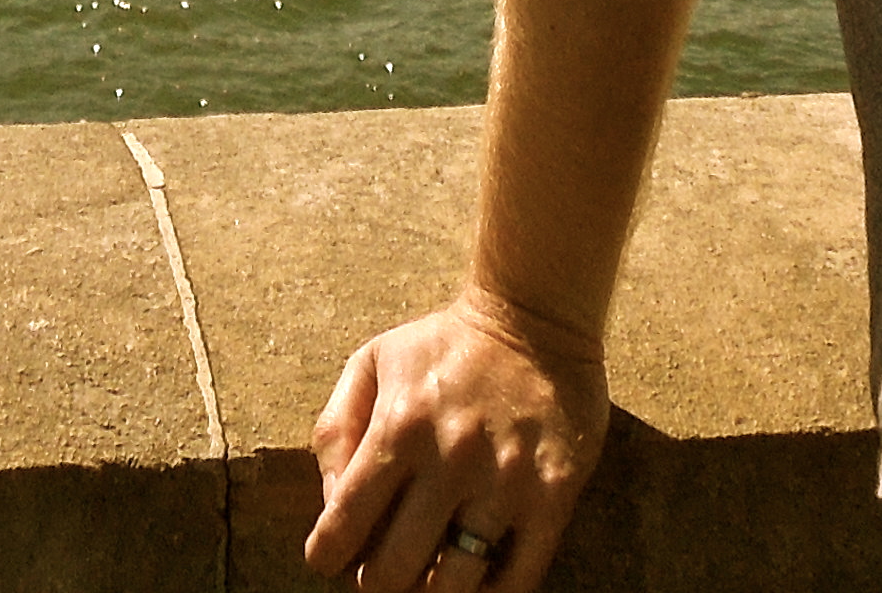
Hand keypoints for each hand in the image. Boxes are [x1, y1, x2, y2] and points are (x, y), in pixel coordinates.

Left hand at [304, 287, 609, 592]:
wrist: (536, 316)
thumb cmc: (444, 347)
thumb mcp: (371, 363)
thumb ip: (335, 430)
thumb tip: (330, 506)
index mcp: (398, 427)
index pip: (343, 524)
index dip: (328, 555)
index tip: (332, 557)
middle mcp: (450, 459)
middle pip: (395, 569)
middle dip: (377, 580)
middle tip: (384, 568)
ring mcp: (505, 481)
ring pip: (454, 584)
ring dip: (431, 590)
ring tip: (429, 572)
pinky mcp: (553, 495)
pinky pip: (519, 579)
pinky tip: (478, 581)